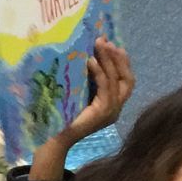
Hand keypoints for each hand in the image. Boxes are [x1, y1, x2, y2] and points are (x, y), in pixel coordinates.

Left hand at [28, 38, 134, 180]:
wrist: (53, 138)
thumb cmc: (61, 116)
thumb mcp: (79, 93)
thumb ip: (87, 80)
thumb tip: (88, 54)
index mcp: (112, 105)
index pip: (125, 80)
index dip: (122, 62)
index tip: (113, 44)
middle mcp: (116, 109)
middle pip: (128, 79)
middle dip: (119, 59)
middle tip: (108, 42)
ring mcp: (112, 111)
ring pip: (117, 81)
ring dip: (109, 60)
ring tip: (100, 45)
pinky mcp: (103, 112)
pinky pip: (106, 88)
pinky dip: (100, 72)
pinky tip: (91, 61)